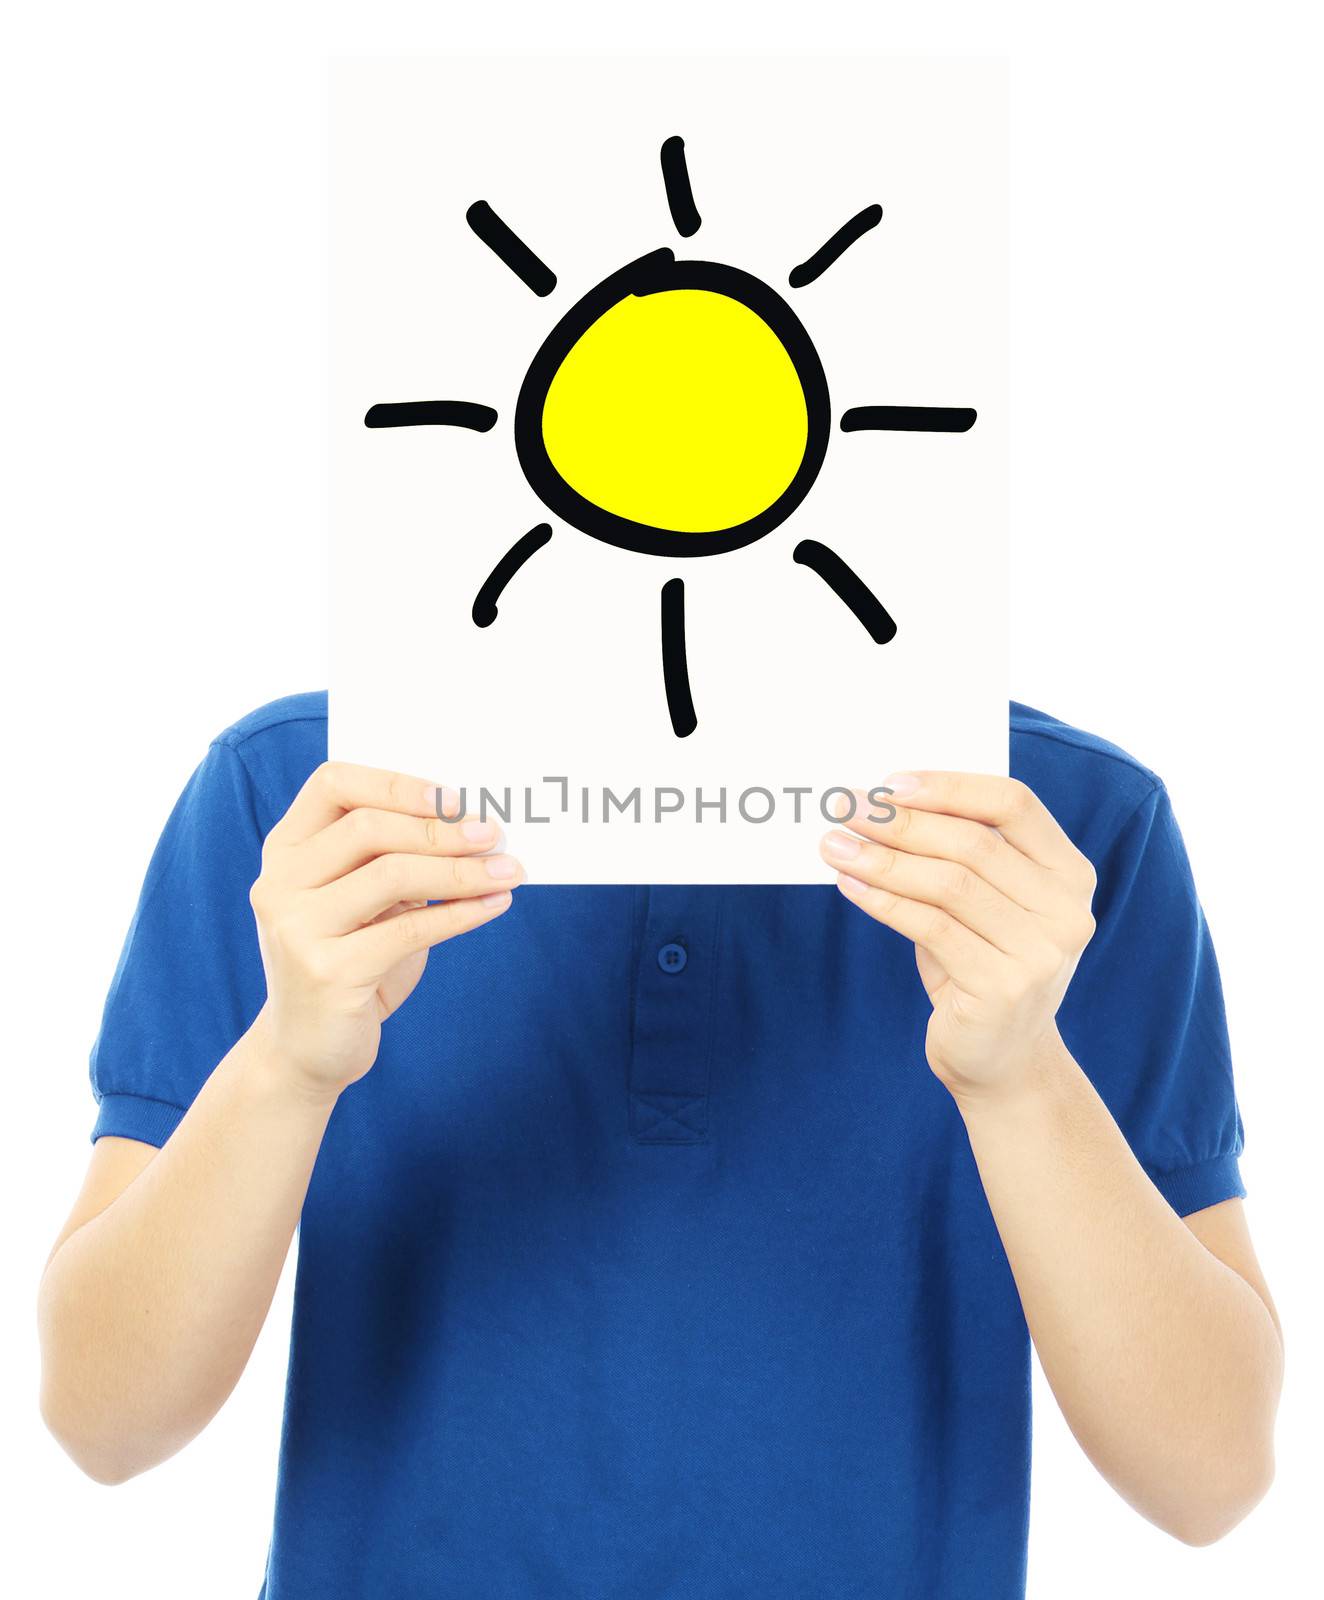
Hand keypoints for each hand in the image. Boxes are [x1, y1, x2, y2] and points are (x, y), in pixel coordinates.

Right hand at [248, 762, 520, 1099]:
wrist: (308, 1049)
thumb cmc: (350, 959)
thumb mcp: (365, 901)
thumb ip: (396, 858)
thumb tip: (475, 823)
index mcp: (286, 850)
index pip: (332, 783)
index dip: (396, 783)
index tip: (453, 797)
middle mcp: (279, 882)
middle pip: (368, 828)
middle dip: (441, 829)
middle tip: (494, 836)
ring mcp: (296, 928)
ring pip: (391, 874)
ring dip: (460, 869)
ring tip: (508, 870)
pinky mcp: (326, 973)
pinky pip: (408, 930)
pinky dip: (460, 913)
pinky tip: (494, 905)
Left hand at [819, 772, 1096, 1100]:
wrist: (1004, 1061)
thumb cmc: (983, 965)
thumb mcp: (986, 905)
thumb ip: (960, 856)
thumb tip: (881, 804)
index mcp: (1071, 874)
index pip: (1014, 804)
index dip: (950, 786)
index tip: (890, 783)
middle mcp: (1066, 910)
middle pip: (974, 843)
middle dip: (900, 821)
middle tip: (844, 806)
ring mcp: (1040, 953)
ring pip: (948, 884)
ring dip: (882, 860)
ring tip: (835, 845)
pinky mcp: (1003, 989)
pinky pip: (930, 928)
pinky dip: (884, 902)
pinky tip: (851, 887)